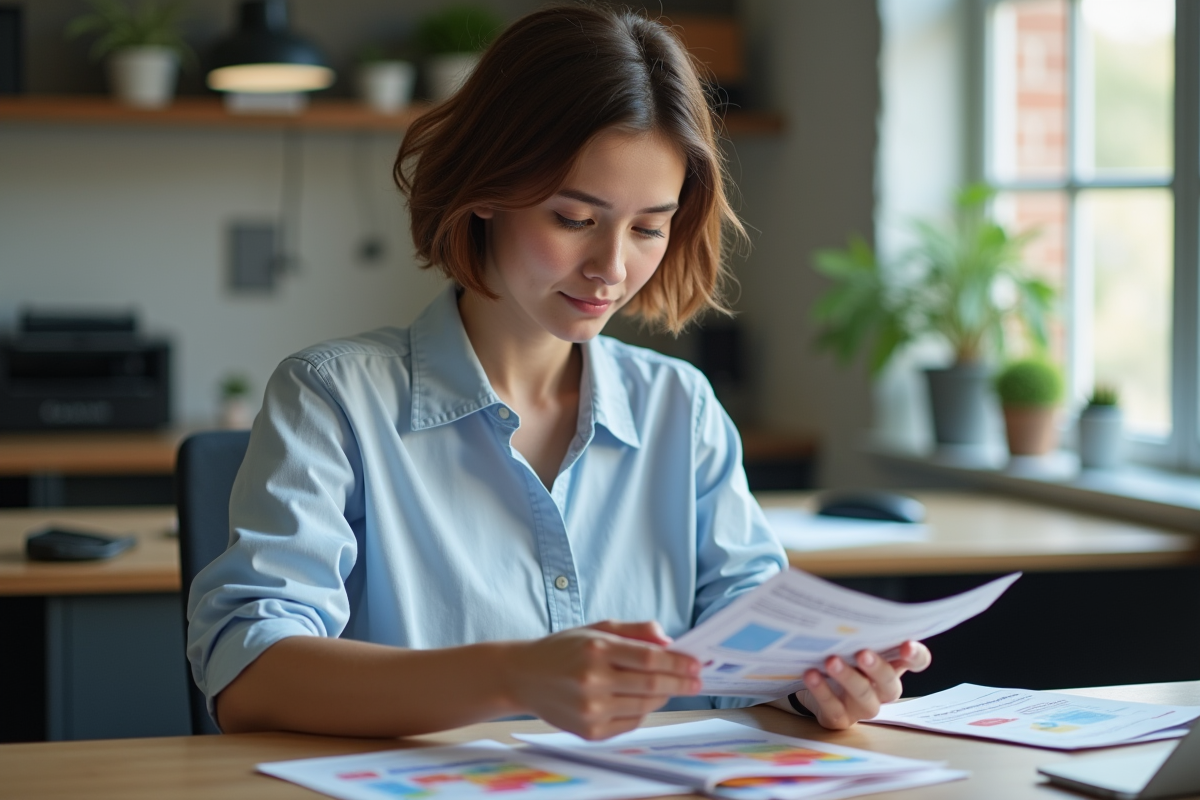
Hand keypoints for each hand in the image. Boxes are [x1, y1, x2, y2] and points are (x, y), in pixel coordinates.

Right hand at [501, 620, 701, 739]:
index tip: (695, 664)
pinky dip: (643, 712)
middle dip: (680, 682)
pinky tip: (643, 700)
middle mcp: (593, 680)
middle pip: (652, 684)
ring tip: (671, 688)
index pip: (650, 658)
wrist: (523, 676)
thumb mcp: (596, 628)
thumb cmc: (563, 649)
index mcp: (597, 649)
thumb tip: (669, 640)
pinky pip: (630, 723)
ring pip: (645, 706)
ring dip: (664, 697)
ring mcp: (591, 709)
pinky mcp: (589, 731)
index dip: (678, 662)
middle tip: (696, 680)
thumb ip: (635, 630)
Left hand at [794, 640, 930, 729]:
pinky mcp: (839, 718)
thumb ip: (860, 630)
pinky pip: (834, 708)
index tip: (907, 645)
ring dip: (848, 678)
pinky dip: (822, 691)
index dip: (916, 655)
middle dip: (877, 668)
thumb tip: (848, 606)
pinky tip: (811, 674)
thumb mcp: (852, 641)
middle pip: (889, 684)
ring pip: (863, 698)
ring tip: (831, 661)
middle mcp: (882, 690)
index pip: (917, 662)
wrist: (815, 683)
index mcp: (892, 666)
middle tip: (863, 653)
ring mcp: (862, 707)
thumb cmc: (841, 655)